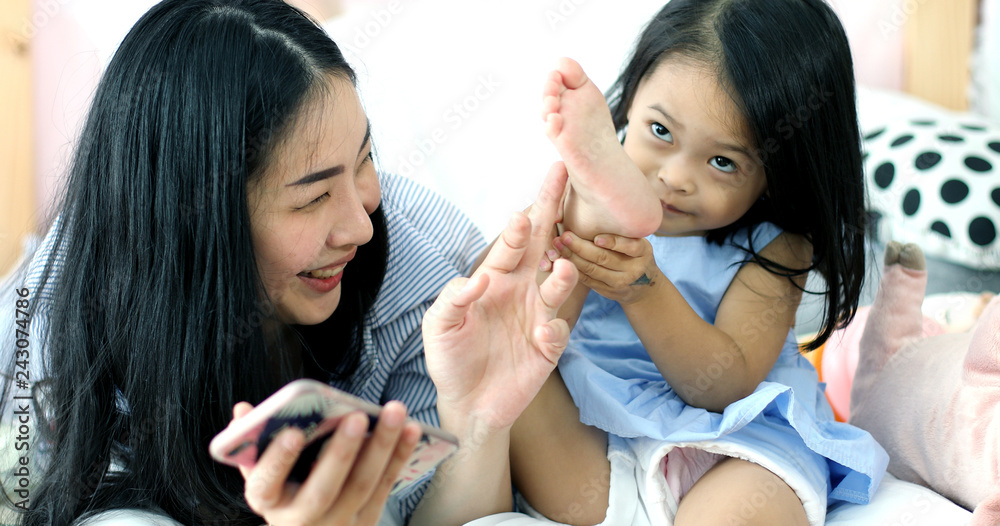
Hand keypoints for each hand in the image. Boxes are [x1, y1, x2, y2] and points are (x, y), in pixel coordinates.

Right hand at [232, 401, 421, 525]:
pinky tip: (411, 429)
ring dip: (382, 447)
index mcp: (267, 500)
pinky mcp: (367, 518)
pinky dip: (399, 456)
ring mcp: (337, 522)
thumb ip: (254, 443)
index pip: (267, 481)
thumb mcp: (262, 473)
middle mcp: (301, 517)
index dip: (278, 459)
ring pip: (362, 485)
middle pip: (323, 488)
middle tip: (356, 417)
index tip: (292, 433)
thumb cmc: (285, 492)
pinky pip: (386, 485)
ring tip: (394, 412)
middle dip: (341, 452)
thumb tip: (243, 409)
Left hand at [422, 162, 577, 432]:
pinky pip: (558, 333)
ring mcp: (536, 317)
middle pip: (542, 246)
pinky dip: (553, 332)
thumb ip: (453, 298)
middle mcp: (519, 291)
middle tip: (562, 181)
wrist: (467, 404)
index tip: (523, 213)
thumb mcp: (439, 326)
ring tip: (562, 271)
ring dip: (564, 276)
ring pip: (558, 286)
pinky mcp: (547, 348)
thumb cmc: (450, 358)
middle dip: (552, 212)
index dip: (519, 225)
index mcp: (493, 280)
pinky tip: (541, 338)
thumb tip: (479, 278)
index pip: (511, 244)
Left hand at [554, 231, 659, 304]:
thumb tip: (596, 205)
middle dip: (581, 247)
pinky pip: (587, 279)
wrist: (643, 286)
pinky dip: (573, 268)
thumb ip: (621, 229)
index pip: (630, 247)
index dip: (613, 242)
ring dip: (572, 256)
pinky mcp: (607, 291)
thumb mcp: (637, 240)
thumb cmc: (634, 253)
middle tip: (565, 235)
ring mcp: (620, 282)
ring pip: (592, 270)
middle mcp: (634, 269)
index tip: (596, 238)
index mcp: (643, 252)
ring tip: (558, 244)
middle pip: (604, 258)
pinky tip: (561, 258)